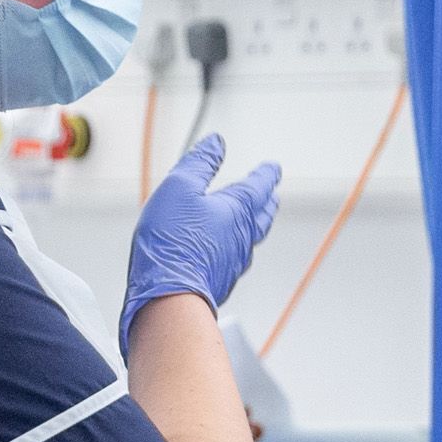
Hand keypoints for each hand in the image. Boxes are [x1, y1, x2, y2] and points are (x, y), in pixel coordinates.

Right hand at [122, 133, 280, 347]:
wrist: (169, 297)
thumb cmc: (173, 242)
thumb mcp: (180, 188)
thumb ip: (199, 163)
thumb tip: (216, 144)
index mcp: (238, 210)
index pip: (259, 186)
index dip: (266, 174)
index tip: (273, 168)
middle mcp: (242, 237)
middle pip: (262, 215)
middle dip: (267, 202)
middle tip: (272, 195)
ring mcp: (234, 262)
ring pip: (250, 238)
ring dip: (254, 225)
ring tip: (253, 220)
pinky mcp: (220, 281)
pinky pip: (234, 258)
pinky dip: (235, 247)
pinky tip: (226, 251)